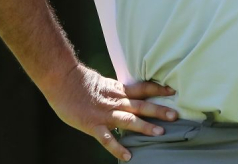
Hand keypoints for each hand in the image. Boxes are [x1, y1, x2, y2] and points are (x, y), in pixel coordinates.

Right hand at [49, 63, 178, 161]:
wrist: (62, 80)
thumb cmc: (79, 81)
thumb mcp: (102, 82)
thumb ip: (115, 91)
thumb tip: (127, 94)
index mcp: (117, 90)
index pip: (142, 88)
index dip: (157, 89)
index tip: (172, 91)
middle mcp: (115, 101)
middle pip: (141, 105)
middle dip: (158, 110)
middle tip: (175, 115)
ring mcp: (104, 114)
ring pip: (128, 120)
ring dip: (145, 127)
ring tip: (160, 133)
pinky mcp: (93, 125)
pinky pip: (107, 139)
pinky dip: (117, 148)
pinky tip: (127, 157)